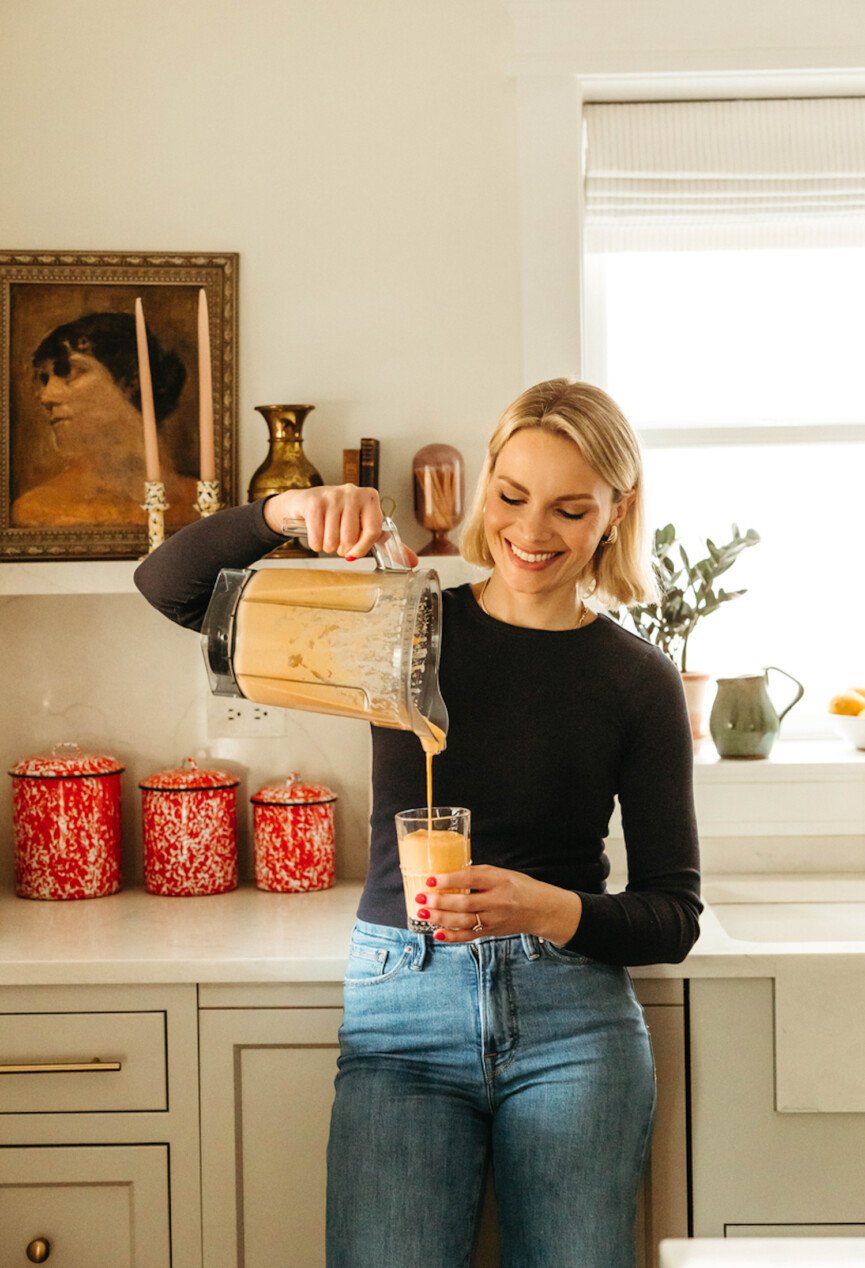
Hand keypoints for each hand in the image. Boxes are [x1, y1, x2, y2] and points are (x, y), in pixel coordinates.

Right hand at [262, 484, 417, 564]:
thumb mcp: (364, 526)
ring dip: (328, 546)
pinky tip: (317, 534)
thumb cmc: (340, 516)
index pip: (373, 531)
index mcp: (370, 498)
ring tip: (327, 537)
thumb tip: (412, 562)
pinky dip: (316, 543)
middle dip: (342, 548)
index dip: (362, 548)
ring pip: (333, 539)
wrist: (306, 502)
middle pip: (351, 537)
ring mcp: (333, 495)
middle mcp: (353, 492)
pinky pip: (317, 536)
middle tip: (338, 542)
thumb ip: (387, 543)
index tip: (353, 555)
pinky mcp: (315, 501)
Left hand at [419, 865, 582, 944]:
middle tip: (421, 897)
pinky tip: (437, 933)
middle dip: (440, 901)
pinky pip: (469, 936)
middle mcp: (497, 902)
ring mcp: (494, 919)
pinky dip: (451, 936)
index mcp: (499, 881)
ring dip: (441, 918)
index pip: (471, 879)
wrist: (541, 910)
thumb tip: (448, 874)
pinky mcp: (491, 932)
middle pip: (465, 903)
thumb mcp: (501, 873)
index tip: (431, 879)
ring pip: (464, 921)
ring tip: (423, 913)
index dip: (450, 879)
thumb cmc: (519, 887)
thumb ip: (477, 873)